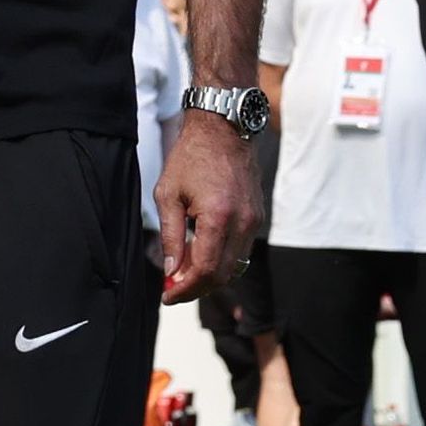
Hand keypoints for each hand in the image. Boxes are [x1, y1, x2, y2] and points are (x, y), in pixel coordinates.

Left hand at [151, 105, 260, 299]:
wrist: (223, 130)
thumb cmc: (191, 157)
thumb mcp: (168, 195)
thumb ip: (170, 236)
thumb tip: (171, 271)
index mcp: (218, 216)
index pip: (205, 270)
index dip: (186, 289)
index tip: (167, 295)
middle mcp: (243, 222)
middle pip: (223, 275)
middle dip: (196, 288)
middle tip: (172, 289)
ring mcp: (254, 221)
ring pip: (235, 267)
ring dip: (209, 277)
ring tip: (183, 273)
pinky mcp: (258, 218)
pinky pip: (242, 251)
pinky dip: (221, 261)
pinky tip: (200, 255)